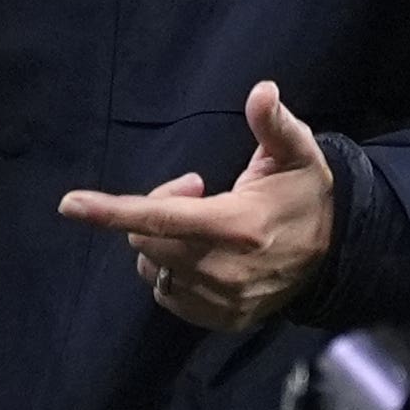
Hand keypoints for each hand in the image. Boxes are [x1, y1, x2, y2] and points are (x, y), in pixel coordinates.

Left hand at [57, 81, 335, 333]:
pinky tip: (201, 254)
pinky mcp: (224, 318)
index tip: (70, 204)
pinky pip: (169, 295)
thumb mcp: (297, 153)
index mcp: (238, 225)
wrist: (339, 254)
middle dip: (155, 210)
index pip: (162, 219)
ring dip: (162, 244)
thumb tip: (262, 91)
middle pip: (148, 241)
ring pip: (154, 269)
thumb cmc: (307, 195)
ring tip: (201, 224)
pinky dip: (172, 272)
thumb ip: (274, 124)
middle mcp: (225, 269)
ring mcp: (224, 299)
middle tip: (194, 189)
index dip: (112, 211)